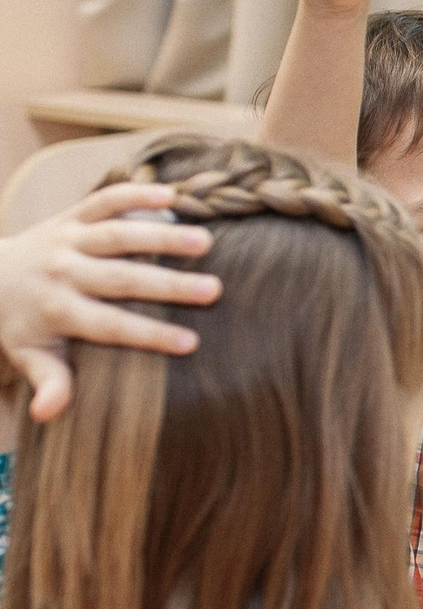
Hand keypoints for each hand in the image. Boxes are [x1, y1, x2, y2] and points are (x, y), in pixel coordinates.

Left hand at [0, 182, 217, 420]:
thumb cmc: (23, 322)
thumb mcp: (29, 355)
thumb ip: (46, 382)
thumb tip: (46, 415)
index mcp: (57, 310)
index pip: (109, 325)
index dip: (149, 335)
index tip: (191, 343)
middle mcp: (62, 272)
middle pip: (119, 278)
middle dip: (167, 284)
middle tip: (213, 290)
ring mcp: (68, 239)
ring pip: (116, 235)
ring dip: (161, 236)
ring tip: (204, 241)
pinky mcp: (72, 214)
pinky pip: (104, 200)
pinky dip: (135, 193)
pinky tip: (173, 196)